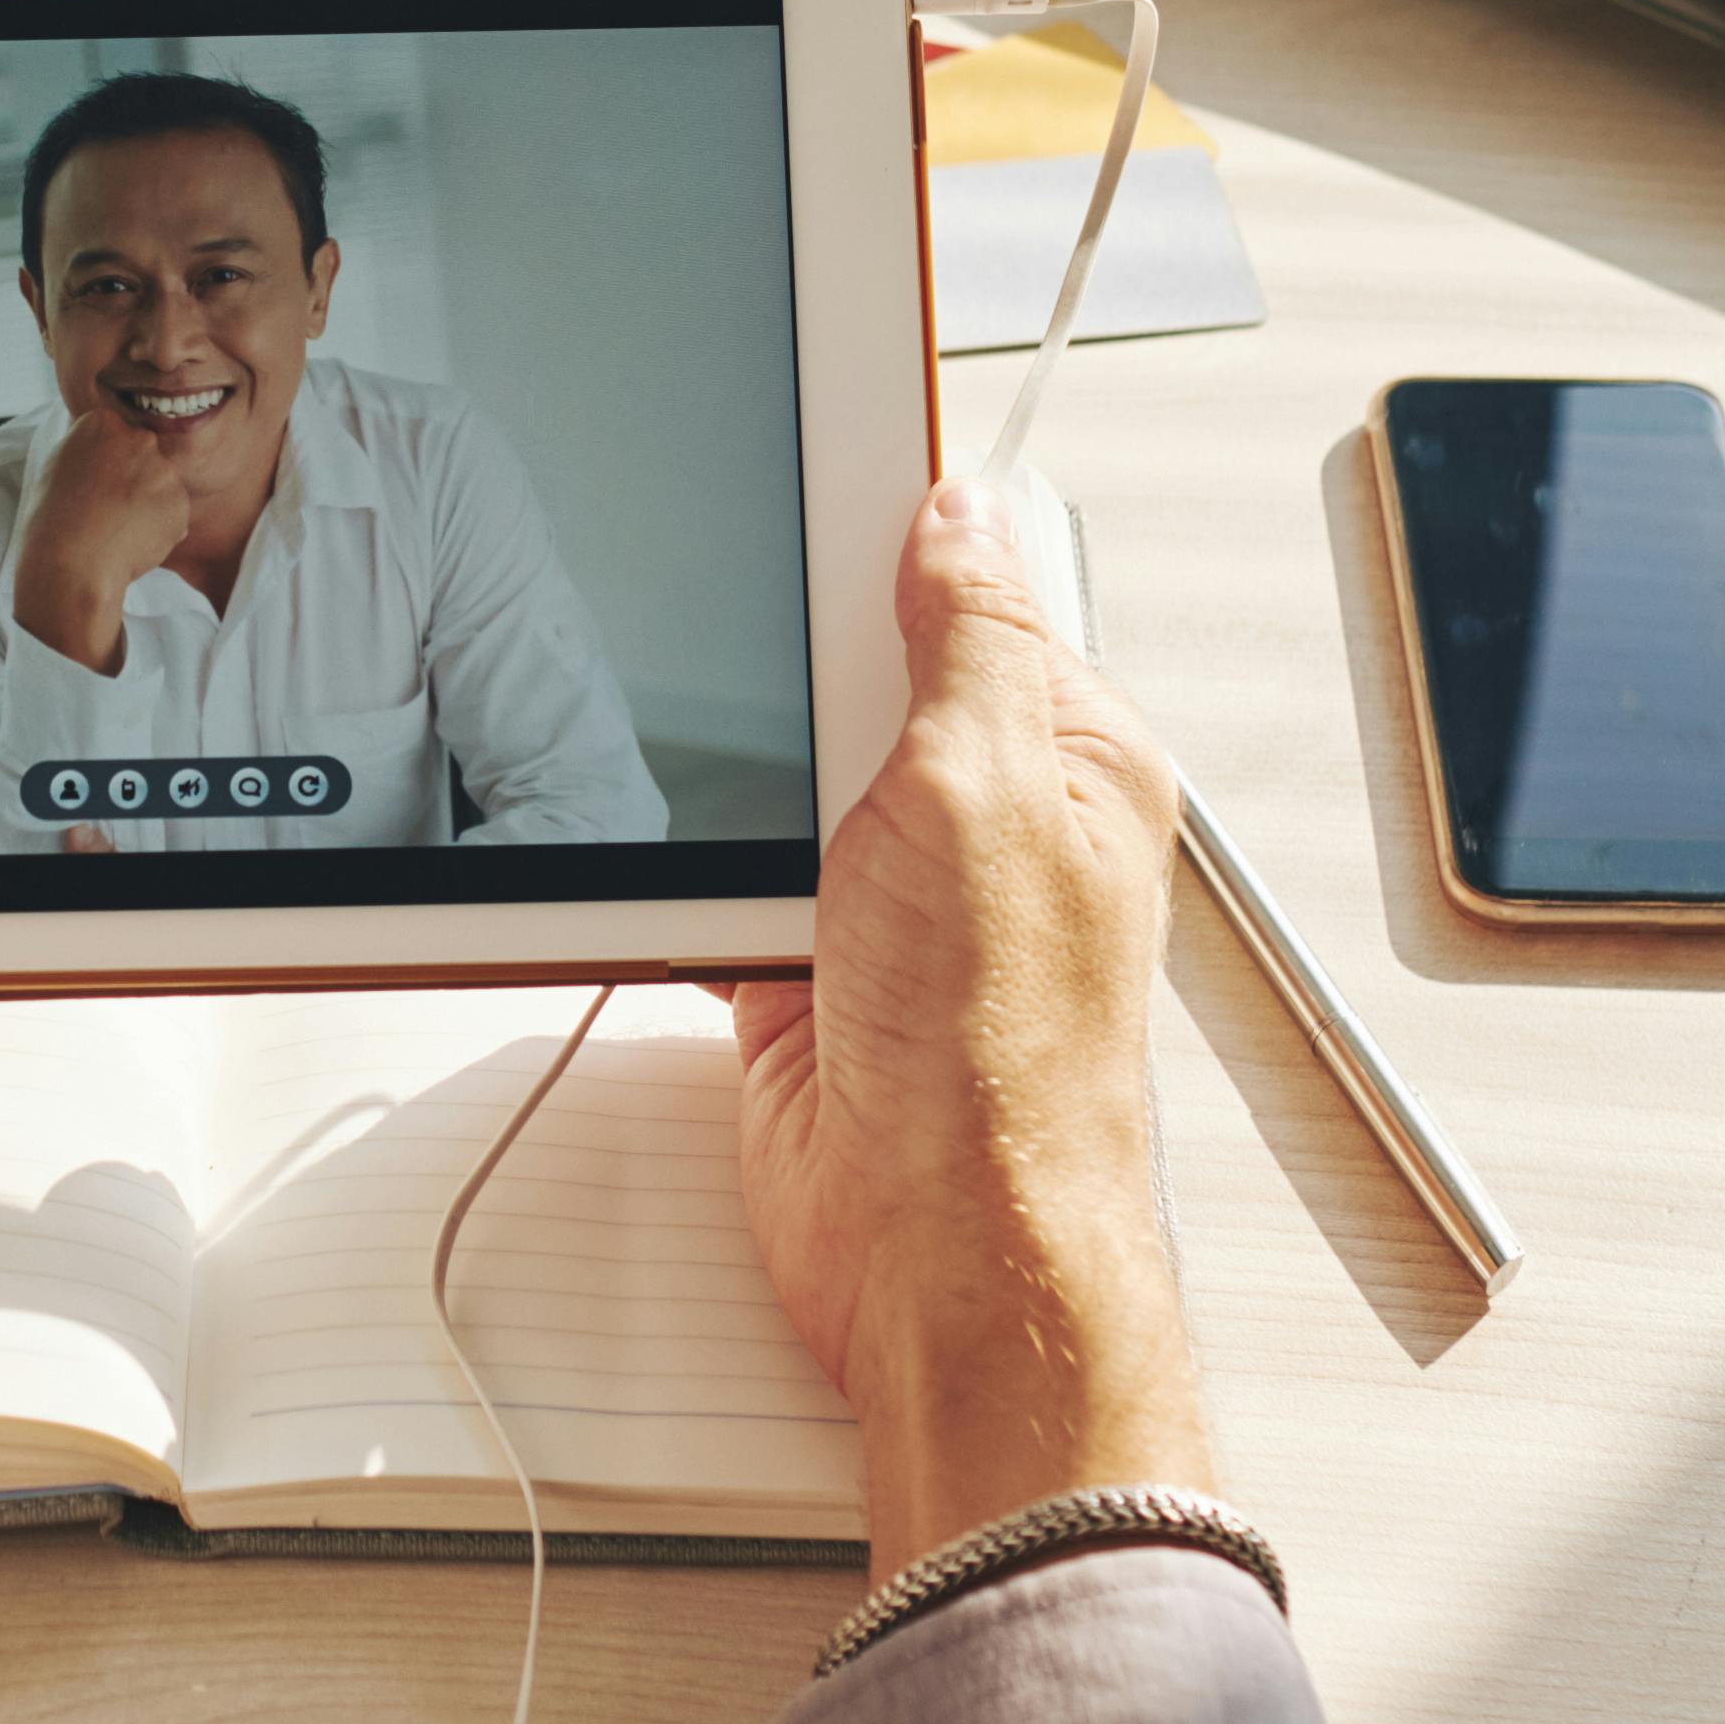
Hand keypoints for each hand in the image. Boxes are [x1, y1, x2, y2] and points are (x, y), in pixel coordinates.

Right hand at [5, 408, 191, 676]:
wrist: (71, 562)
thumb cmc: (52, 520)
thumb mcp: (57, 466)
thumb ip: (89, 450)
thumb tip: (106, 450)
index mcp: (101, 423)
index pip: (115, 435)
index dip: (104, 466)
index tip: (91, 487)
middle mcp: (137, 437)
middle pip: (142, 455)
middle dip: (132, 479)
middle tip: (106, 510)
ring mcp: (162, 470)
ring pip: (160, 485)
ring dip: (147, 505)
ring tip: (116, 529)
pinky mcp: (179, 502)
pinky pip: (172, 514)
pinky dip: (159, 530)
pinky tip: (131, 541)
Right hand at [730, 474, 1212, 1583]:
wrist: (936, 1252)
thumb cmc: (1004, 1054)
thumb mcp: (992, 785)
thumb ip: (971, 639)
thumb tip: (954, 510)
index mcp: (1065, 754)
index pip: (972, 593)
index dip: (882, 538)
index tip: (798, 471)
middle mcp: (986, 821)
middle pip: (855, 674)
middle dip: (787, 667)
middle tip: (742, 657)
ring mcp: (892, 899)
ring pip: (777, 775)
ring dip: (728, 782)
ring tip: (708, 775)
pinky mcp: (805, 969)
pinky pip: (720, 878)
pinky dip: (680, 873)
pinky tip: (660, 863)